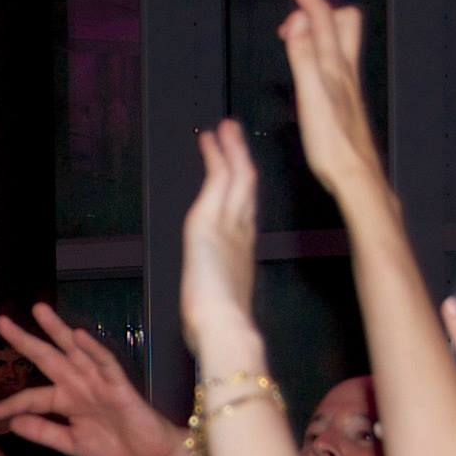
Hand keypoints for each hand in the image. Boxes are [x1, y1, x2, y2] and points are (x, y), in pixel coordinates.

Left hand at [0, 303, 185, 455]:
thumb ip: (45, 432)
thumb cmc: (116, 450)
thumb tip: (13, 423)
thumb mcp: (73, 444)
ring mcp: (99, 382)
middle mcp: (79, 385)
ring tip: (39, 310)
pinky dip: (93, 350)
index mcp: (66, 401)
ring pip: (75, 351)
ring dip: (57, 330)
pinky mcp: (120, 387)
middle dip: (25, 340)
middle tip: (0, 322)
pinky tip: (79, 336)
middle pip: (48, 358)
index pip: (33, 397)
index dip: (12, 403)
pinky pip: (106, 364)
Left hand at [179, 118, 260, 351]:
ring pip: (237, 176)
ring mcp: (230, 224)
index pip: (245, 212)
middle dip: (241, 159)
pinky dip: (216, 156)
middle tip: (235, 135)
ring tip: (225, 127)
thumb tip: (208, 308)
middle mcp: (243, 233)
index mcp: (243, 253)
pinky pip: (218, 178)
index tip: (238, 174)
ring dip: (231, 149)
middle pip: (246, 186)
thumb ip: (217, 296)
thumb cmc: (220, 327)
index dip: (242, 190)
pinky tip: (210, 139)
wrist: (225, 328)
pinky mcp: (210, 220)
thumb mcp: (220, 305)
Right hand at [276, 0, 383, 194]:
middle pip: (341, 20)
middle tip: (288, 17)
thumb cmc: (332, 143)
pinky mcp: (344, 99)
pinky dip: (318, 52)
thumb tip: (297, 19)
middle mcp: (345, 68)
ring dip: (318, 29)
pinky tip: (306, 72)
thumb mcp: (311, 97)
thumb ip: (303, 56)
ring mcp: (347, 84)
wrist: (356, 175)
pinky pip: (334, 61)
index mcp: (335, 64)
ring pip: (340, 40)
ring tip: (292, 40)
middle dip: (315, 7)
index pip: (320, 15)